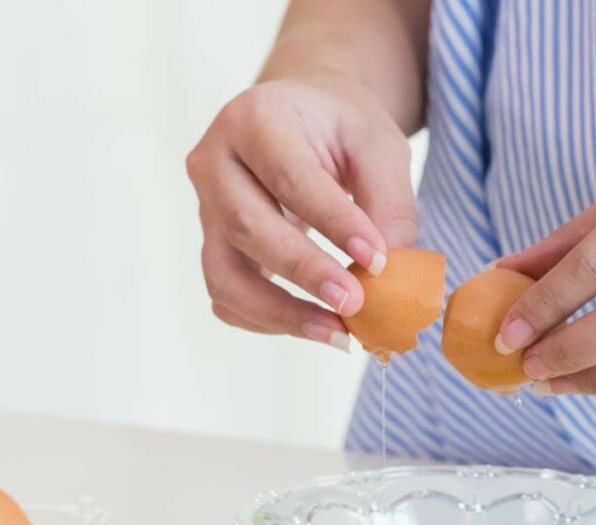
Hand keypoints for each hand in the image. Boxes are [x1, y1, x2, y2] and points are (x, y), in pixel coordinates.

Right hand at [186, 68, 417, 348]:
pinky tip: (316, 325)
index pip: (291, 178)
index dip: (334, 223)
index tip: (378, 260)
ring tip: (337, 333)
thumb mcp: (378, 145)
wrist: (303, 122)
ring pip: (225, 274)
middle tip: (355, 303)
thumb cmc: (341, 130)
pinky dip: (268, 320)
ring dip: (281, 312)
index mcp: (255, 119)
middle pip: (248, 227)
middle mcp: (214, 162)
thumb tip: (389, 273)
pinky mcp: (212, 247)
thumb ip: (389, 201)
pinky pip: (227, 297)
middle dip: (305, 273)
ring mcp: (206, 210)